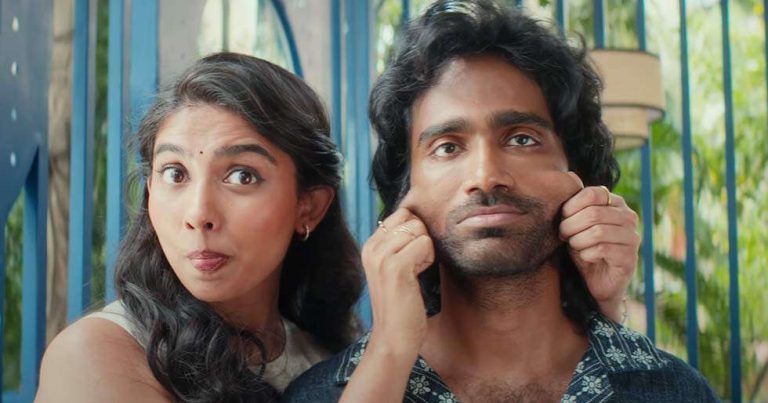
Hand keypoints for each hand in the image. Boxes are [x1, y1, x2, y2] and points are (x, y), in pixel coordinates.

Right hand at [362, 191, 433, 355]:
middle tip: (413, 268)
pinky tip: (417, 278)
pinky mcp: (395, 266)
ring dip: (426, 252)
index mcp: (369, 245)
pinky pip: (425, 244)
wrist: (394, 337)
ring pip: (419, 230)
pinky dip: (428, 260)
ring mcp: (381, 256)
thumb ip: (399, 243)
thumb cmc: (401, 303)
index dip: (415, 233)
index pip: (401, 214)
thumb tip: (418, 218)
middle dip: (421, 241)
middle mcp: (371, 247)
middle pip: (412, 219)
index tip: (410, 258)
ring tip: (414, 274)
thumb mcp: (394, 267)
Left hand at [559, 173, 639, 321]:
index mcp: (616, 203)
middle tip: (564, 236)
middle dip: (571, 226)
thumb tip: (570, 176)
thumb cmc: (584, 247)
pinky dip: (587, 254)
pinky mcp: (630, 258)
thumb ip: (574, 203)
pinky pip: (602, 250)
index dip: (572, 206)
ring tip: (575, 246)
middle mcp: (628, 217)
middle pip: (593, 213)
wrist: (595, 281)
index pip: (593, 192)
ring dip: (578, 241)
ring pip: (597, 232)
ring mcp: (633, 237)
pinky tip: (586, 257)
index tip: (562, 219)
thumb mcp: (575, 223)